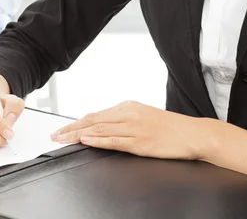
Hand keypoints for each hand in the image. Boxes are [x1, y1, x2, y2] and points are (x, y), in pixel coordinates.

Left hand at [50, 100, 209, 160]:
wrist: (192, 134)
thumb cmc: (170, 128)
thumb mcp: (144, 117)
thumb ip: (125, 121)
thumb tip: (105, 128)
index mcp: (128, 106)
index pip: (96, 115)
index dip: (76, 122)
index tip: (62, 130)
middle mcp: (129, 113)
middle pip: (93, 119)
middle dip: (71, 128)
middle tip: (54, 135)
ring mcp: (134, 127)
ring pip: (100, 128)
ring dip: (78, 134)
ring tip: (62, 139)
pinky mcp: (140, 141)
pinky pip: (115, 140)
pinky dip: (98, 139)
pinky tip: (86, 140)